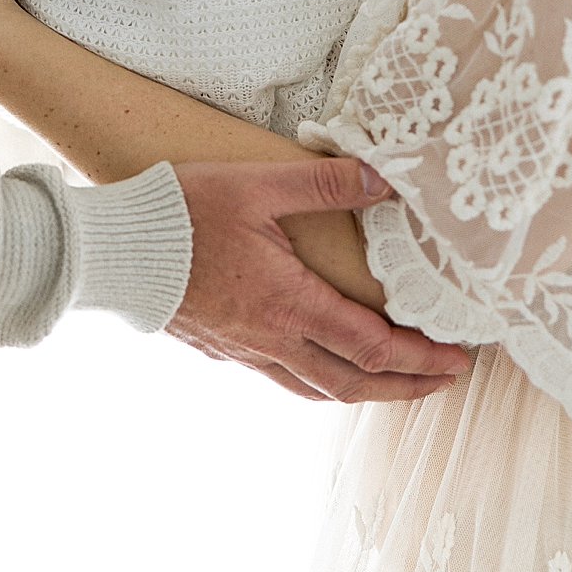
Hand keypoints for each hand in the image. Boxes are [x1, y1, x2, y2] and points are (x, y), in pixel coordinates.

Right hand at [168, 157, 470, 402]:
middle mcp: (272, 339)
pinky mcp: (221, 348)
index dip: (421, 359)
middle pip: (353, 382)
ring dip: (364, 391)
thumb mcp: (257, 184)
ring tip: (395, 384)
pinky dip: (319, 381)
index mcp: (288, 303)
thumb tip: (385, 179)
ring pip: (317, 389)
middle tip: (445, 383)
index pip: (372, 346)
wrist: (113, 250)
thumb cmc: (181, 212)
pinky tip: (322, 365)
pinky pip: (283, 379)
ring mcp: (244, 350)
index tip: (459, 361)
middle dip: (407, 387)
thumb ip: (324, 183)